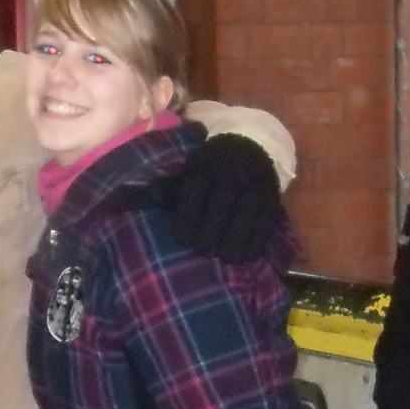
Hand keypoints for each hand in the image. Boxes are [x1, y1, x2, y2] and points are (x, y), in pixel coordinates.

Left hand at [171, 132, 281, 263]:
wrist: (249, 150)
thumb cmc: (210, 171)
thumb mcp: (188, 174)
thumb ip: (167, 190)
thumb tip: (138, 198)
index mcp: (203, 167)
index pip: (194, 193)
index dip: (188, 219)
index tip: (184, 239)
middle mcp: (229, 173)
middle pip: (221, 204)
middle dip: (212, 232)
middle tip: (204, 251)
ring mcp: (253, 186)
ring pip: (246, 215)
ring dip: (236, 240)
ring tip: (226, 258)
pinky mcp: (270, 199)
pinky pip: (265, 223)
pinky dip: (255, 242)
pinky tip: (245, 255)